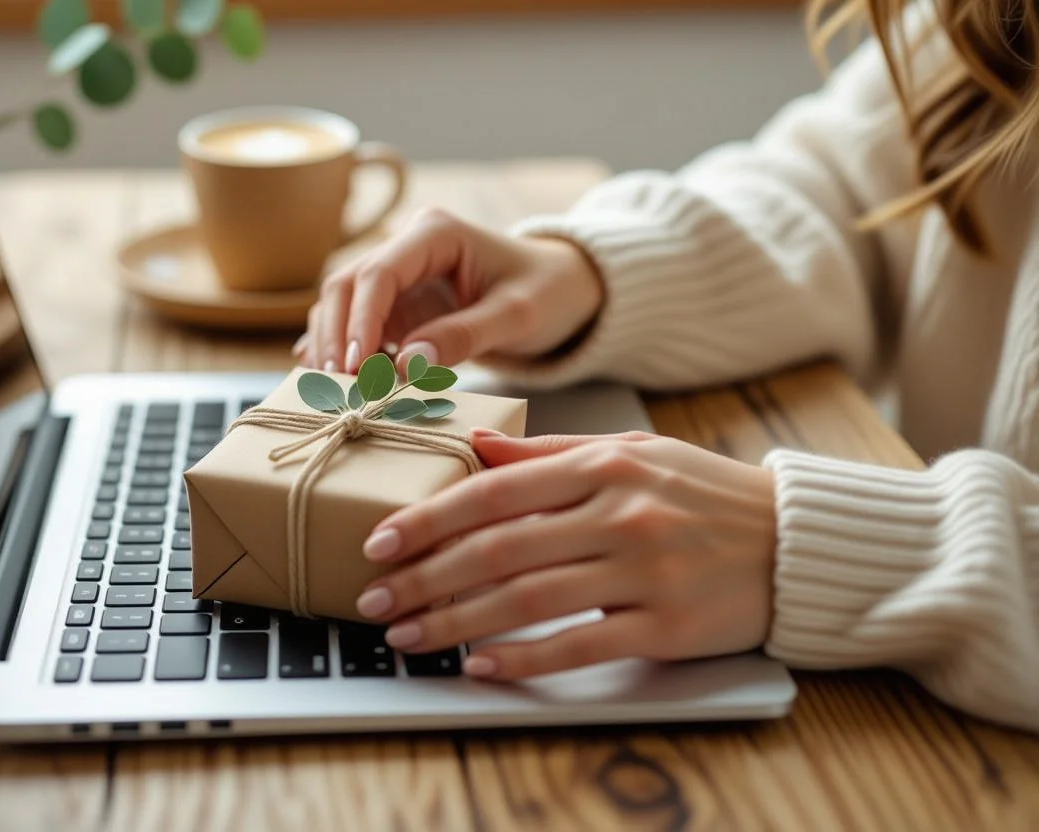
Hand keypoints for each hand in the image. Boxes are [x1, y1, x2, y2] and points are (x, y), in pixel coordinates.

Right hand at [296, 208, 602, 373]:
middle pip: (347, 286)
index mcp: (435, 233)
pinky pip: (355, 325)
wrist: (560, 290)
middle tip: (340, 386)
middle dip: (337, 337)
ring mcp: (397, 276)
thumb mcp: (517, 316)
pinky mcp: (396, 305)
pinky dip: (342, 352)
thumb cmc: (547, 292)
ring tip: (335, 391)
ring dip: (332, 347)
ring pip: (342, 305)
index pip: (379, 274)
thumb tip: (405, 366)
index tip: (357, 366)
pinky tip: (327, 380)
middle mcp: (406, 247)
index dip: (360, 321)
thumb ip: (464, 337)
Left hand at [354, 431, 777, 679]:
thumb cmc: (703, 493)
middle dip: (426, 576)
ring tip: (408, 635)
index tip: (379, 540)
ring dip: (456, 620)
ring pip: (527, 599)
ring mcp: (643, 572)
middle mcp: (619, 514)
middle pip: (499, 549)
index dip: (430, 518)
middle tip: (375, 598)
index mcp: (604, 465)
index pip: (495, 491)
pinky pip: (579, 645)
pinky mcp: (666, 625)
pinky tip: (479, 665)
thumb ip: (551, 453)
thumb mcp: (632, 452)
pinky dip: (523, 658)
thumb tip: (477, 447)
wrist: (791, 539)